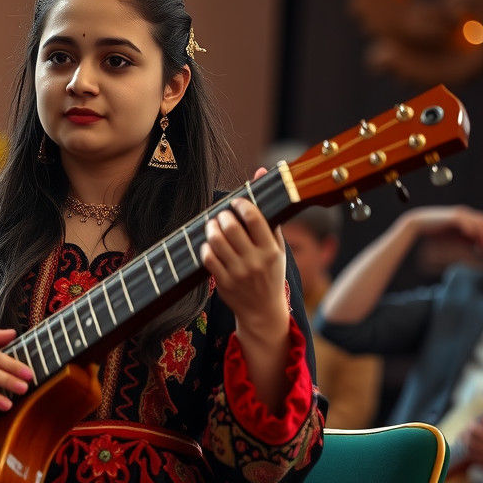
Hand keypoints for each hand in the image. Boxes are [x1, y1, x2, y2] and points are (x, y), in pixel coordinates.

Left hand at [201, 168, 288, 336]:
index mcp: (271, 251)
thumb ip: (269, 213)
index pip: (255, 219)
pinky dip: (205, 247)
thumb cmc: (270, 272)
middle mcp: (255, 262)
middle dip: (222, 217)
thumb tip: (260, 172)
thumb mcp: (277, 246)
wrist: (263, 311)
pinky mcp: (224, 283)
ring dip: (210, 229)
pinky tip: (209, 244)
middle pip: (231, 229)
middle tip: (221, 216)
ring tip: (212, 226)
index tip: (236, 204)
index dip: (241, 205)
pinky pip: (208, 259)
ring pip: (216, 242)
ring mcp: (238, 274)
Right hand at [404, 206, 482, 247]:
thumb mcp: (454, 235)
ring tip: (480, 246)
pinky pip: (468, 224)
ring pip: (479, 222)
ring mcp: (460, 213)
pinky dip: (472, 232)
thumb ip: (466, 237)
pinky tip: (470, 240)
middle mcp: (465, 212)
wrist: (419, 223)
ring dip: (482, 235)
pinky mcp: (454, 217)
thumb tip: (478, 245)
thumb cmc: (435, 231)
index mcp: (466, 215)